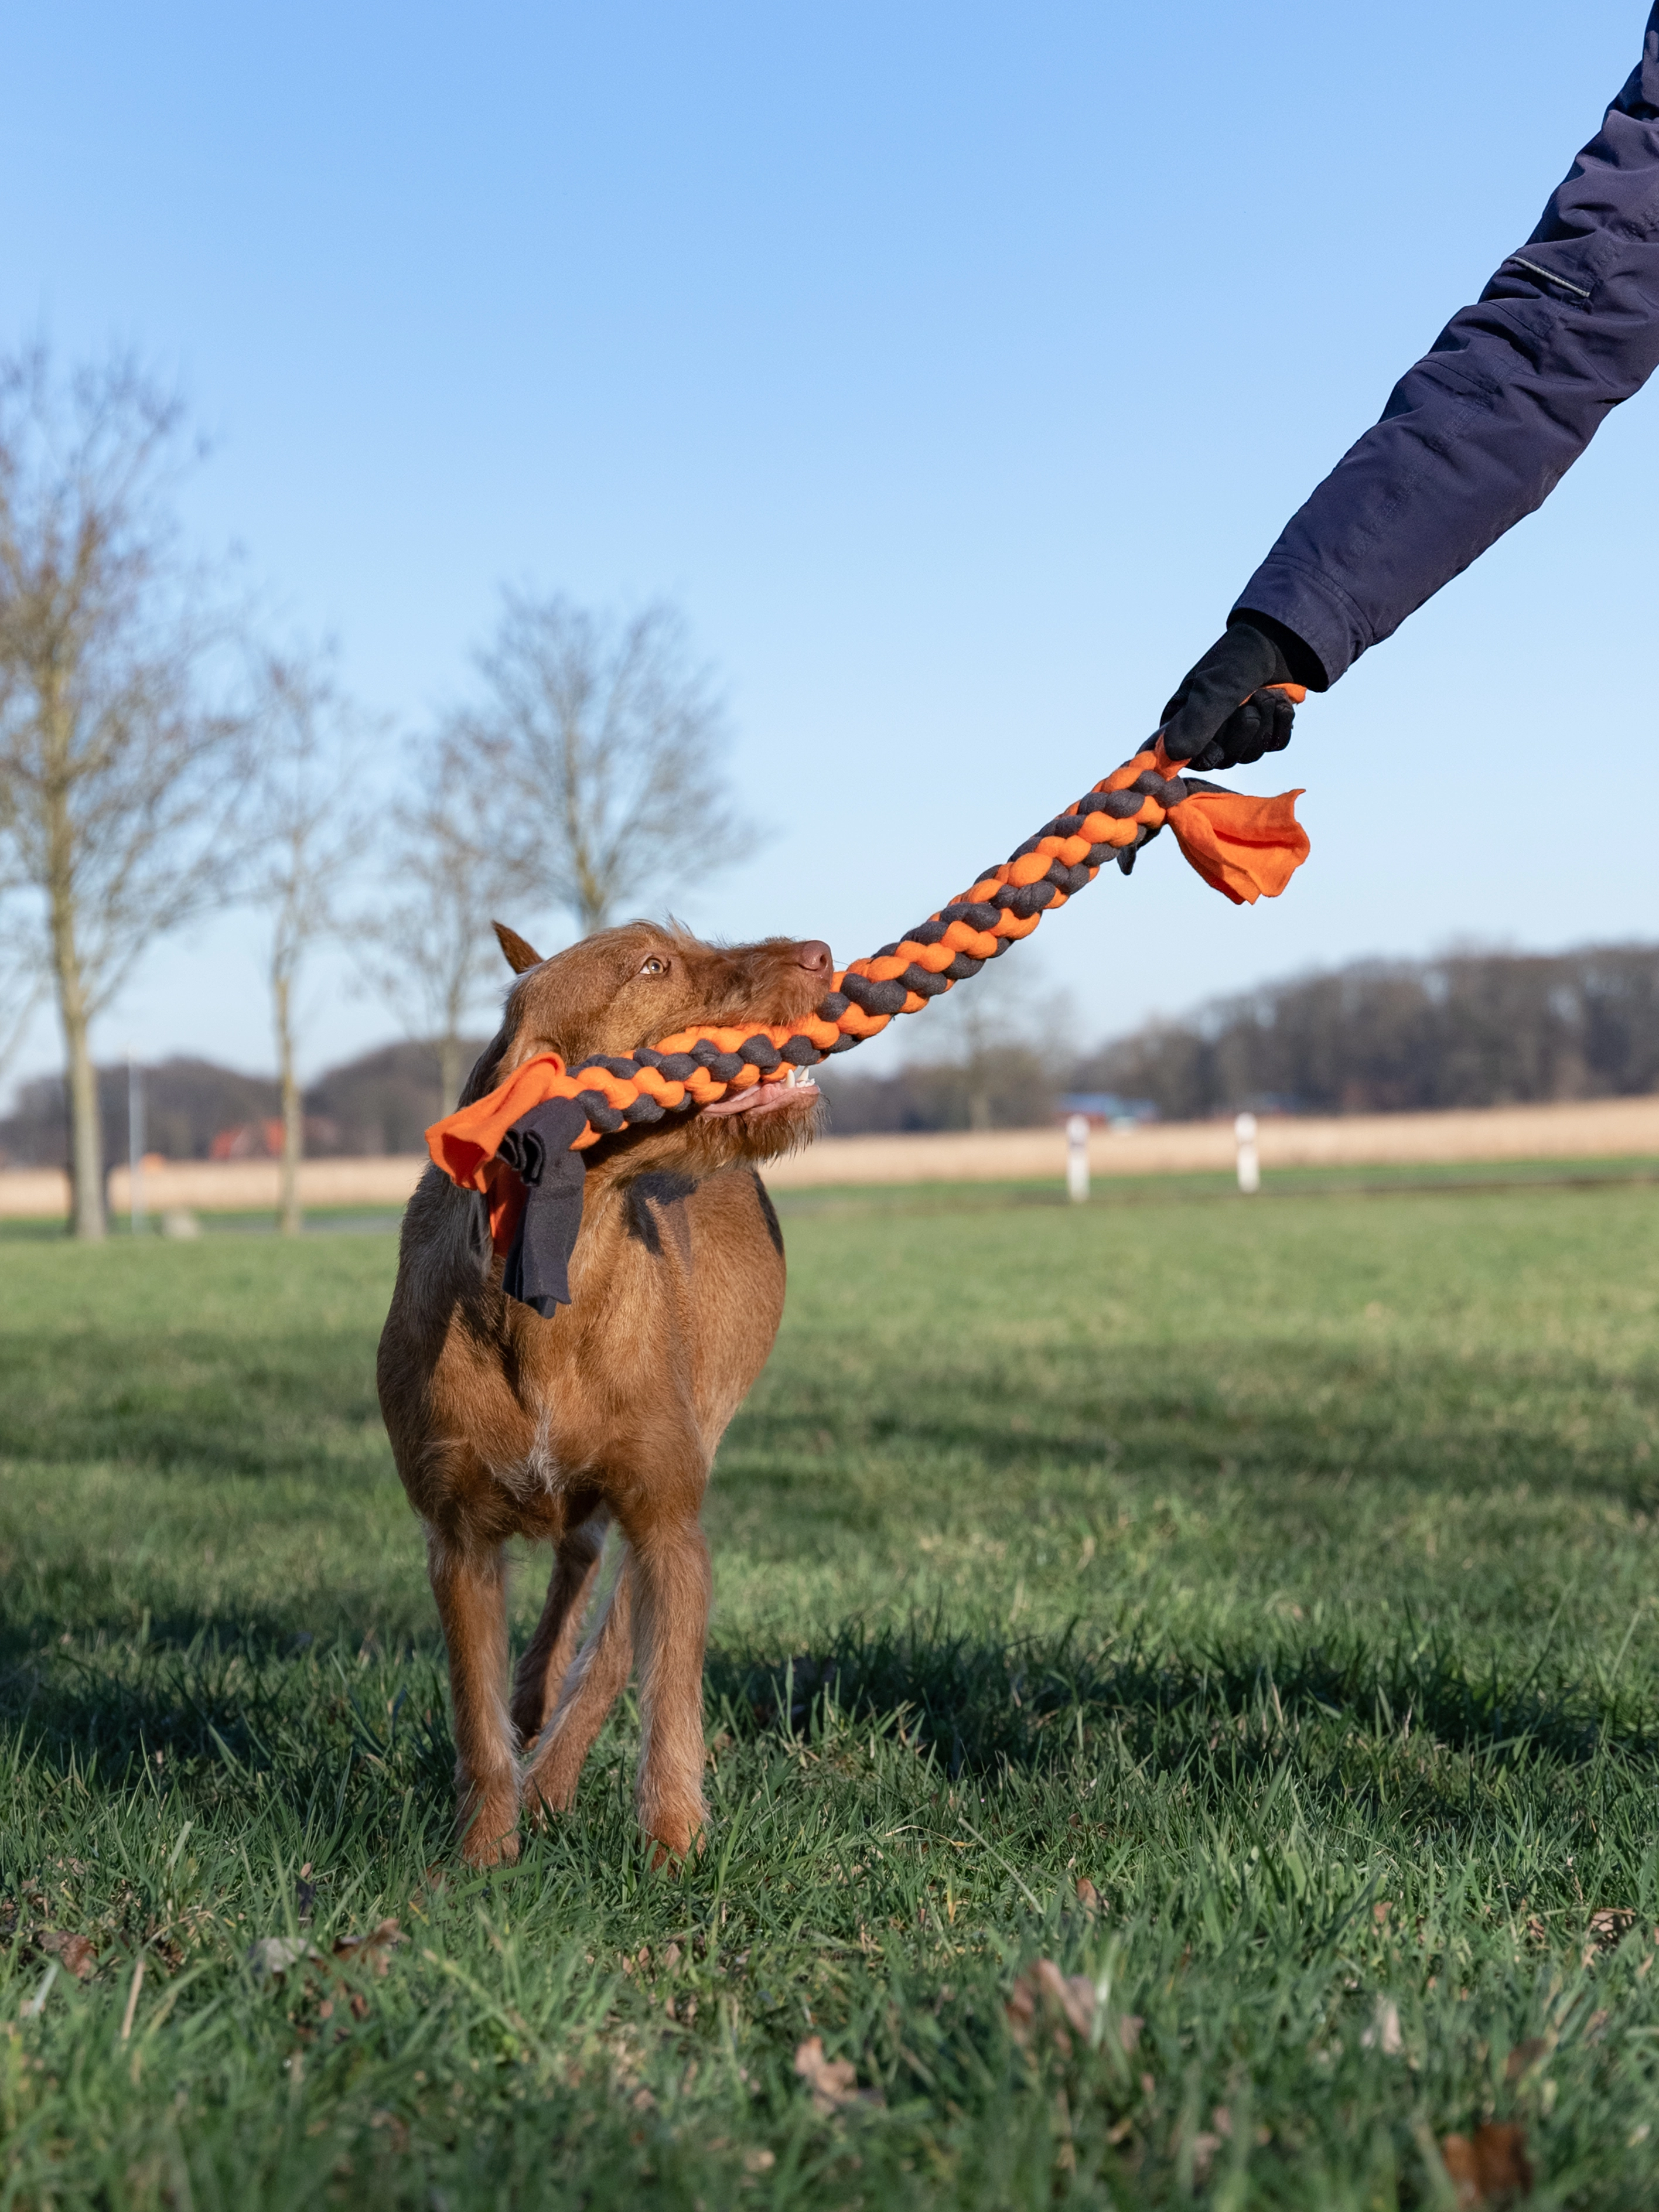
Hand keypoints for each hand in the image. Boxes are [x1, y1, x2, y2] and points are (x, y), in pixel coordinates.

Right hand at [1159, 621, 1306, 770]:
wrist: (1280, 638)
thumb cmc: (1238, 657)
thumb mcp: (1215, 686)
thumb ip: (1197, 721)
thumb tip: (1173, 755)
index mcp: (1183, 720)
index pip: (1178, 758)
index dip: (1200, 755)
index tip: (1216, 746)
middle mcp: (1207, 732)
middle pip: (1222, 760)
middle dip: (1242, 729)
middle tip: (1250, 699)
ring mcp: (1238, 735)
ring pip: (1250, 755)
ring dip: (1264, 722)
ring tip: (1265, 695)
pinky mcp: (1265, 733)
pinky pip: (1274, 745)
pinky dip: (1281, 723)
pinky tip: (1280, 702)